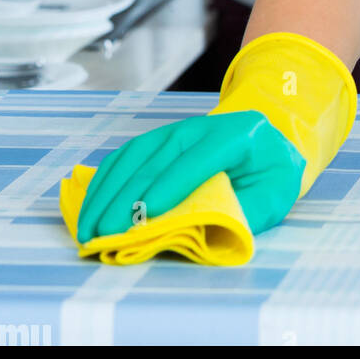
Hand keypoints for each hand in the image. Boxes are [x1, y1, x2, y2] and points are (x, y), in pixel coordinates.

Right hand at [75, 111, 305, 241]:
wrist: (268, 145)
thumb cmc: (271, 177)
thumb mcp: (271, 198)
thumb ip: (240, 213)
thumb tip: (196, 232)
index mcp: (239, 135)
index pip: (198, 159)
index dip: (169, 186)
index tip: (144, 216)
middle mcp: (204, 125)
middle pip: (158, 158)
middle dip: (128, 197)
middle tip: (105, 233)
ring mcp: (178, 129)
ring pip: (134, 156)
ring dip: (107, 192)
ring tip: (89, 228)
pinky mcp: (159, 139)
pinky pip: (125, 157)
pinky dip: (104, 182)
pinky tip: (91, 207)